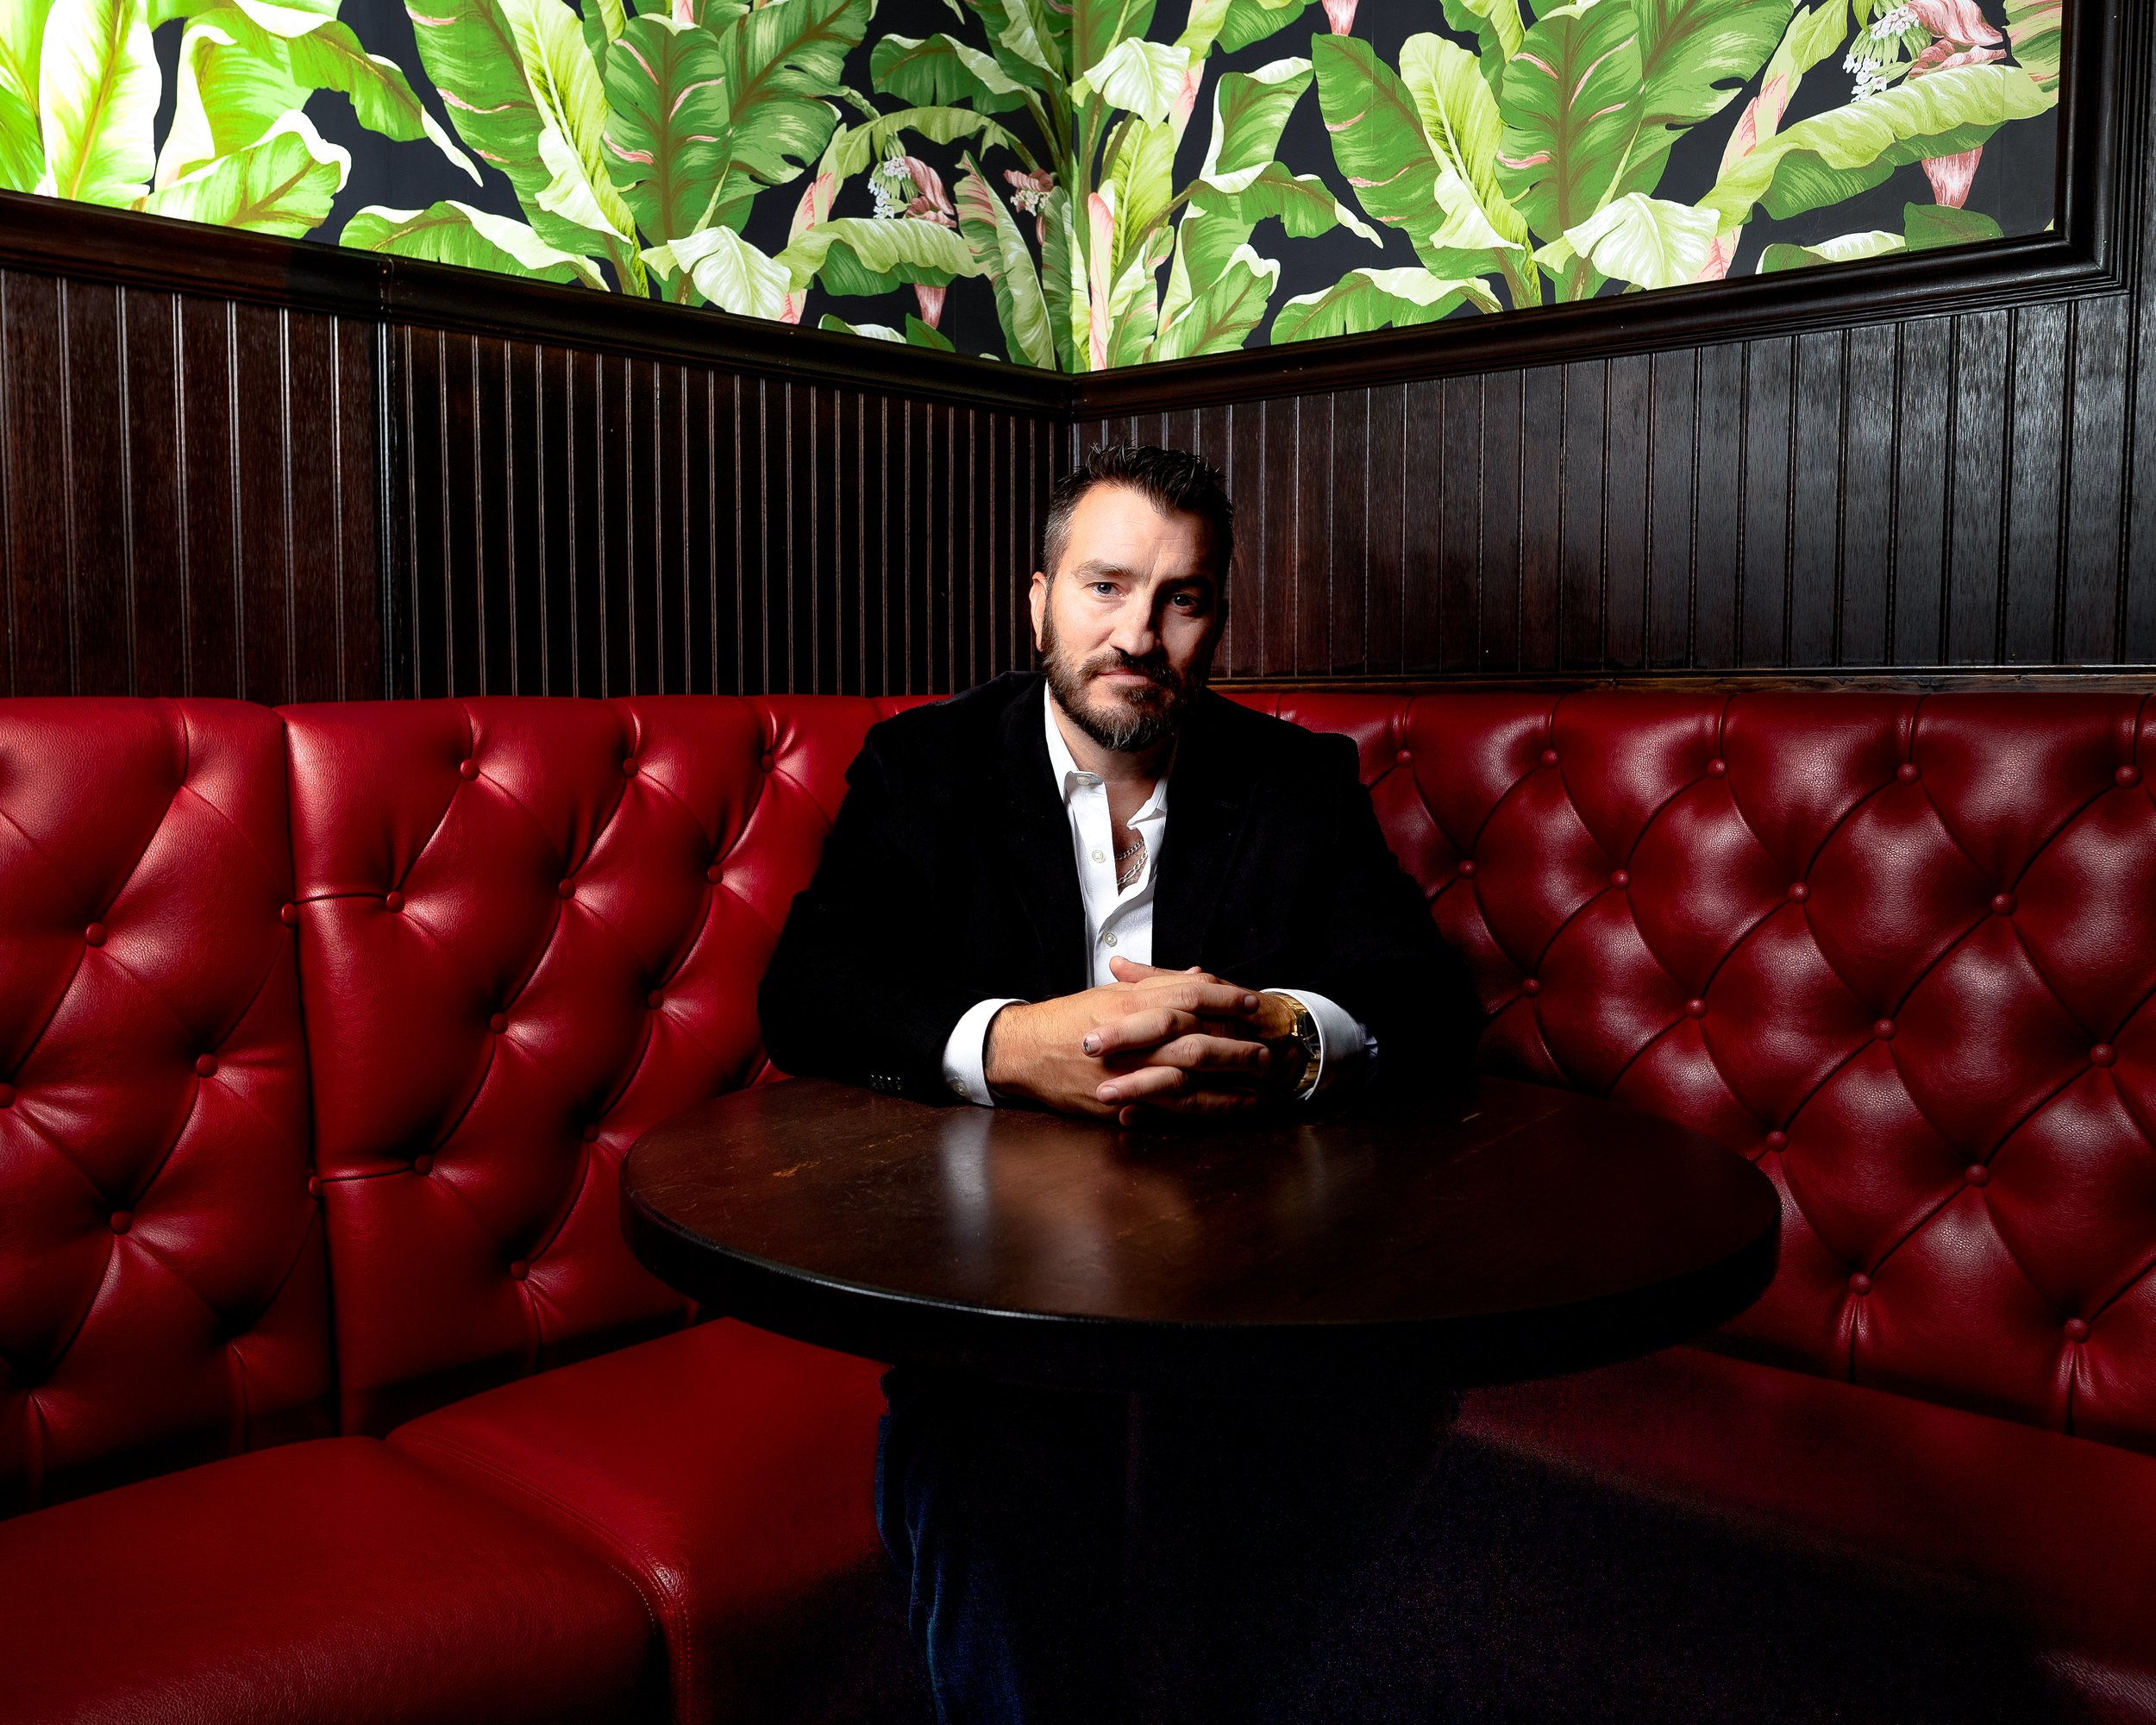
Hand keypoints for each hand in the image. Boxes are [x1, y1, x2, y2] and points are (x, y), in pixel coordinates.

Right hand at [984, 959, 1271, 1121]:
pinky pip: (1174, 1104)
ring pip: (1189, 1070)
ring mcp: (1128, 1067)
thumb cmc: (1067, 1021)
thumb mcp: (1111, 994)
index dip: (1224, 998)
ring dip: (1229, 1074)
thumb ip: (1155, 985)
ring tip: (1260, 1077)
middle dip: (1236, 1040)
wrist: (1024, 1051)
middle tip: (1267, 1045)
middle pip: (1196, 1034)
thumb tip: (1197, 978)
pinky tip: (1235, 1106)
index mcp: (1131, 1002)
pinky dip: (1209, 1105)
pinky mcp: (1124, 1098)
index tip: (1252, 1002)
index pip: (1188, 995)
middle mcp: (1133, 1033)